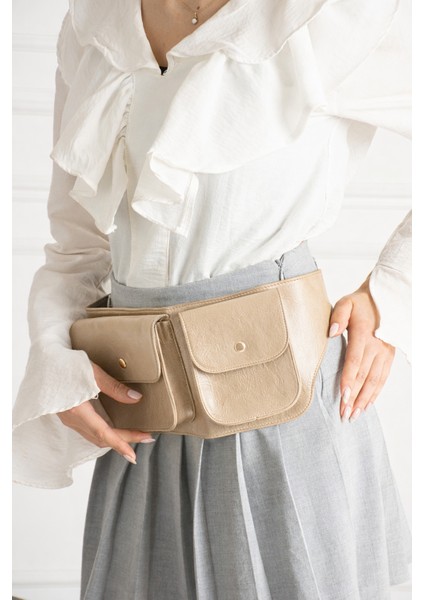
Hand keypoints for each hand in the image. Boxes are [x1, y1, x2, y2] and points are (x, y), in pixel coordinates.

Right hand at [57, 361, 154, 463]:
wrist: (44, 361)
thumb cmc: (66, 363)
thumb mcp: (93, 372)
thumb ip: (114, 388)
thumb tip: (136, 399)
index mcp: (78, 411)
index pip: (103, 434)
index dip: (120, 445)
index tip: (134, 455)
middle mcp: (72, 420)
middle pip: (102, 438)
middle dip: (124, 441)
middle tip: (146, 437)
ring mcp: (69, 419)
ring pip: (95, 437)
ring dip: (115, 439)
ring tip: (134, 434)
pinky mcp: (69, 415)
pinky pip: (89, 431)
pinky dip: (105, 433)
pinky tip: (114, 428)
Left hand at [328, 276, 394, 422]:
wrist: (383, 300)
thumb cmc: (359, 303)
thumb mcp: (346, 302)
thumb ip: (338, 316)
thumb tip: (331, 333)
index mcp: (364, 334)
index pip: (355, 361)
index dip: (349, 380)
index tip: (343, 397)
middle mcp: (377, 346)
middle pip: (364, 376)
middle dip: (354, 397)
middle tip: (344, 414)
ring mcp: (385, 352)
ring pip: (375, 380)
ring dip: (365, 399)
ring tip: (354, 415)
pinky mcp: (389, 356)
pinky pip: (383, 378)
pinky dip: (376, 393)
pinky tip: (367, 404)